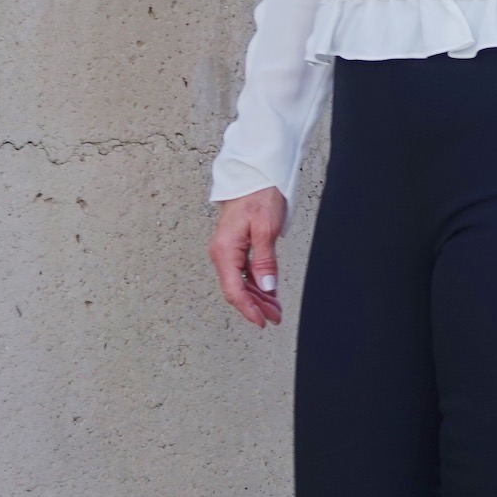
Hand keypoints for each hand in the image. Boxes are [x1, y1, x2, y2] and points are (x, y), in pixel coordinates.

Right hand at [209, 187, 287, 327]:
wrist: (252, 175)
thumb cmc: (258, 195)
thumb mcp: (266, 229)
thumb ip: (265, 261)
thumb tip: (267, 288)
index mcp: (225, 250)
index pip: (234, 290)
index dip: (248, 309)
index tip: (262, 321)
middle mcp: (221, 253)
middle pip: (236, 289)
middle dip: (256, 306)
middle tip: (276, 317)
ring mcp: (226, 251)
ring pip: (240, 282)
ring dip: (257, 297)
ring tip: (275, 308)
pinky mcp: (233, 247)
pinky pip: (242, 272)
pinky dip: (256, 283)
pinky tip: (269, 291)